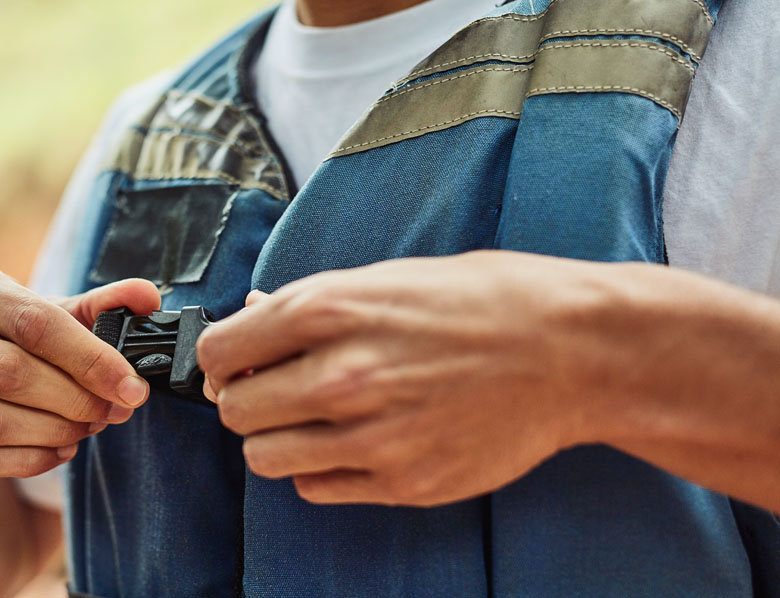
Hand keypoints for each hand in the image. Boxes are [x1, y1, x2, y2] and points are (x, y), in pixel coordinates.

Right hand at [0, 264, 159, 477]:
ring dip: (52, 432)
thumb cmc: (8, 340)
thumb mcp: (51, 316)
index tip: (133, 388)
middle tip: (111, 413)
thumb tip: (148, 297)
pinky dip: (27, 460)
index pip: (34, 322)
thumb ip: (101, 306)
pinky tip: (58, 450)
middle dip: (73, 400)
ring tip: (86, 430)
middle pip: (9, 372)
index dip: (90, 359)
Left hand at [198, 251, 609, 506]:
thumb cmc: (484, 302)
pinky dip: (318, 467)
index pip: (219, 350)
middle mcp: (343, 375)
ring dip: (276, 437)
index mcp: (331, 310)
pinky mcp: (401, 482)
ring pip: (264, 457)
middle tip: (274, 388)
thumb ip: (312, 303)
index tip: (236, 360)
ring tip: (310, 417)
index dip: (221, 356)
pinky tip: (349, 441)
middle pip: (234, 410)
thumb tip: (252, 316)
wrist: (572, 352)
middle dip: (244, 397)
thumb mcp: (390, 277)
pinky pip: (315, 487)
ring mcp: (371, 436)